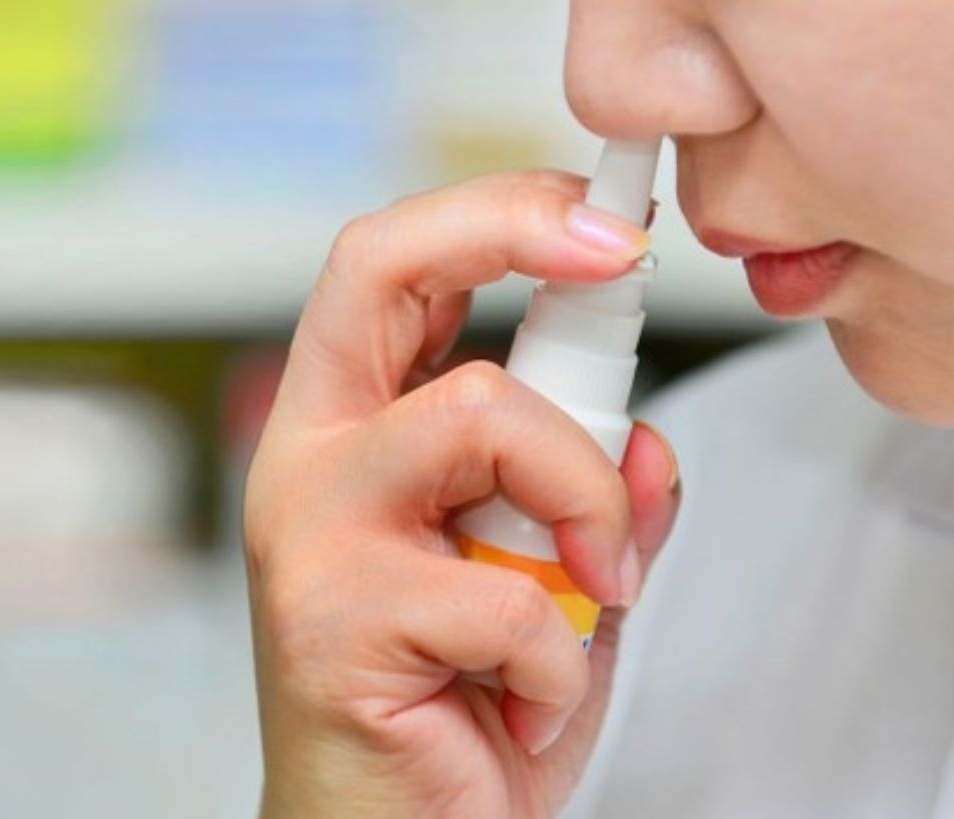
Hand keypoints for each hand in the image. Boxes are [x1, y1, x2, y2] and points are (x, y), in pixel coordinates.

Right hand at [245, 171, 681, 818]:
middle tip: (613, 262)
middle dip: (508, 231)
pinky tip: (523, 710)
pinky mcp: (331, 622)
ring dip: (579, 504)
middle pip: (376, 270)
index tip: (605, 227)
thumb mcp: (559, 592)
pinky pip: (507, 593)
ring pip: (477, 413)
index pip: (389, 270)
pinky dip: (560, 659)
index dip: (494, 215)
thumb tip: (643, 440)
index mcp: (352, 435)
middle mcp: (310, 461)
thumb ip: (594, 506)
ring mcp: (311, 535)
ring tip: (588, 599)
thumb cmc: (460, 720)